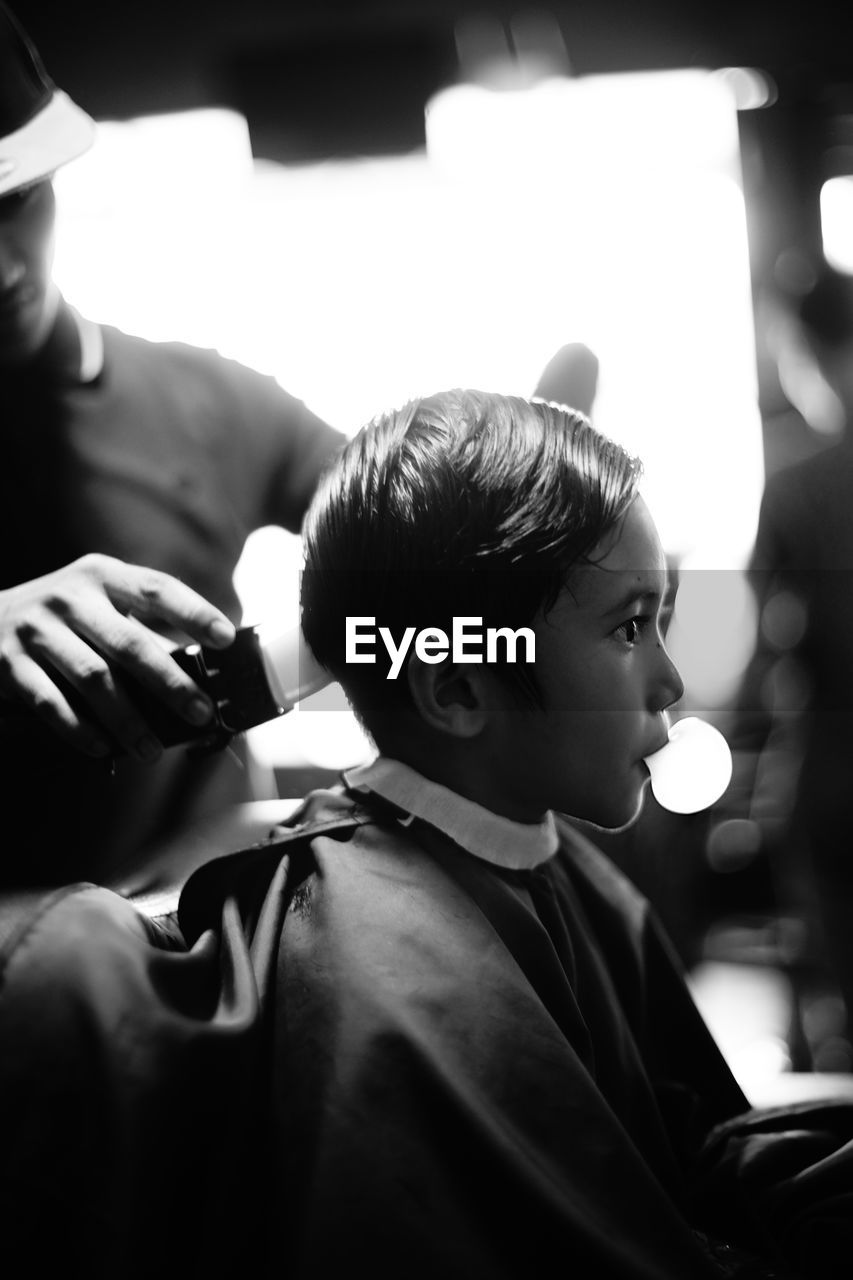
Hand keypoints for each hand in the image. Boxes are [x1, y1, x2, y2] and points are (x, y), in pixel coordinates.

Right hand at [0, 554, 236, 760]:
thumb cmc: (60, 617)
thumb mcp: (96, 603)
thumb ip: (137, 627)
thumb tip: (196, 670)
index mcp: (101, 576)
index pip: (156, 589)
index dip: (194, 612)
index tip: (226, 638)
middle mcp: (69, 597)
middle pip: (129, 643)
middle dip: (170, 683)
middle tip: (201, 712)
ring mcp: (36, 629)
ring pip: (93, 679)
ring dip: (128, 720)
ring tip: (152, 750)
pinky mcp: (8, 663)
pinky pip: (51, 702)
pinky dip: (80, 730)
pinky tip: (104, 748)